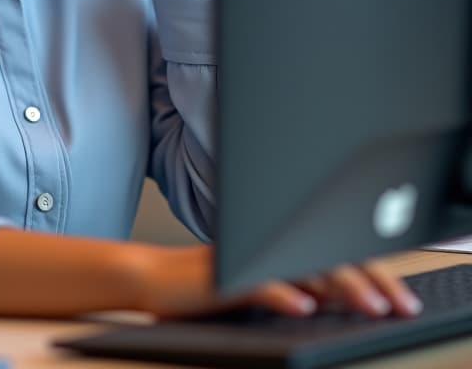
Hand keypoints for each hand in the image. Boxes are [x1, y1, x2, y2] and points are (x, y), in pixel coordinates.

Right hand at [128, 245, 421, 320]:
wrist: (152, 279)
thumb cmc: (203, 286)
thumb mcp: (257, 281)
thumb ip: (293, 280)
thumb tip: (337, 296)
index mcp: (276, 243)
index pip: (331, 250)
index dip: (371, 271)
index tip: (399, 297)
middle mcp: (264, 244)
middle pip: (326, 254)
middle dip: (370, 279)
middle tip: (397, 305)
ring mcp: (246, 258)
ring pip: (301, 267)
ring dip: (341, 288)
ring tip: (370, 307)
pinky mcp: (221, 276)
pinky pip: (257, 283)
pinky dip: (284, 295)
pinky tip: (304, 309)